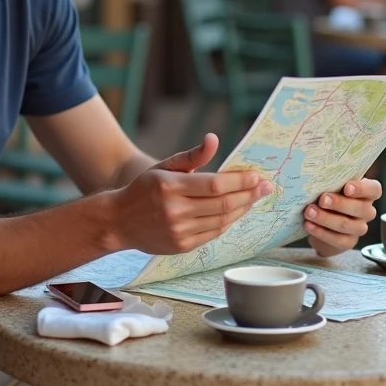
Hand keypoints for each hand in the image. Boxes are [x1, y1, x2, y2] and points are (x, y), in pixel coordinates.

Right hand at [111, 134, 272, 254]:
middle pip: (223, 204)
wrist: (119, 222)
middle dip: (249, 195)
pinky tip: (237, 212)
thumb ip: (192, 156)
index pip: (215, 184)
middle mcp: (174, 210)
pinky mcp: (182, 246)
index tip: (257, 176)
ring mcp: (179, 231)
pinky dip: (228, 222)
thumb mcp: (165, 166)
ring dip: (242, 209)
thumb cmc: (144, 189)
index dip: (240, 181)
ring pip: (222, 221)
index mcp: (170, 186)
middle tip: (266, 187)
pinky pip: (213, 234)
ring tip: (254, 198)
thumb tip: (214, 139)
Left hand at [303, 178, 380, 256]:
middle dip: (339, 204)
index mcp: (367, 193)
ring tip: (309, 212)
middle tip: (322, 199)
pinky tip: (309, 225)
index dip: (362, 189)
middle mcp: (367, 211)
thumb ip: (332, 180)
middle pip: (360, 208)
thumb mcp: (333, 185)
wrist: (322, 221)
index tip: (347, 188)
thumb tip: (316, 173)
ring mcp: (359, 228)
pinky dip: (321, 232)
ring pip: (346, 225)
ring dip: (326, 218)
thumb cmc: (330, 195)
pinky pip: (337, 239)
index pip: (374, 190)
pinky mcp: (348, 242)